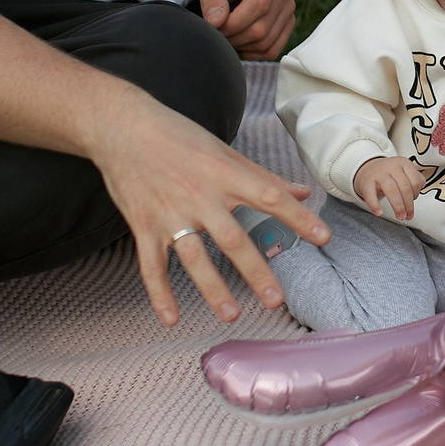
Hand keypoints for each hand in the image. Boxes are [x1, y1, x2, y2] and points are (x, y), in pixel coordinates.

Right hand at [85, 92, 328, 325]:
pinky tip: (171, 319)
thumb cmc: (177, 135)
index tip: (323, 237)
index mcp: (223, 174)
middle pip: (232, 239)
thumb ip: (263, 176)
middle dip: (255, 271)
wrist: (121, 126)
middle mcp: (199, 196)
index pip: (269, 197)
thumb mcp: (223, 150)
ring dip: (212, 289)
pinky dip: (159, 293)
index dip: (297, 217)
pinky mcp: (143, 225)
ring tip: (232, 316)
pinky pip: (151, 265)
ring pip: (194, 258)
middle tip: (276, 299)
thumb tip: (303, 191)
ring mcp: (170, 214)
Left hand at [193, 0, 297, 59]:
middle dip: (234, 36)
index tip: (215, 24)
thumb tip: (216, 23)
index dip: (235, 22)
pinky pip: (273, 48)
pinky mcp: (287, 22)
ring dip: (242, 46)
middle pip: (262, 28)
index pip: (259, 4)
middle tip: (217, 31)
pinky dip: (253, 52)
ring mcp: (287, 7)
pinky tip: (239, 41)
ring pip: (267, 42)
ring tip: (226, 34)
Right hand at [352, 155, 419, 221]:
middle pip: (404, 187)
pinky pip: (371, 194)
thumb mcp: (403, 171)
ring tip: (400, 216)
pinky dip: (375, 205)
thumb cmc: (388, 174)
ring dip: (398, 206)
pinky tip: (379, 212)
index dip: (416, 194)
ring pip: (391, 190)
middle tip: (408, 215)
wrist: (367, 169)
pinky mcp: (366, 182)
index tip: (414, 201)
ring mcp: (378, 174)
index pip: (415, 180)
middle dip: (408, 204)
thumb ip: (415, 179)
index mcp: (403, 163)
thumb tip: (420, 189)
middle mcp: (391, 166)